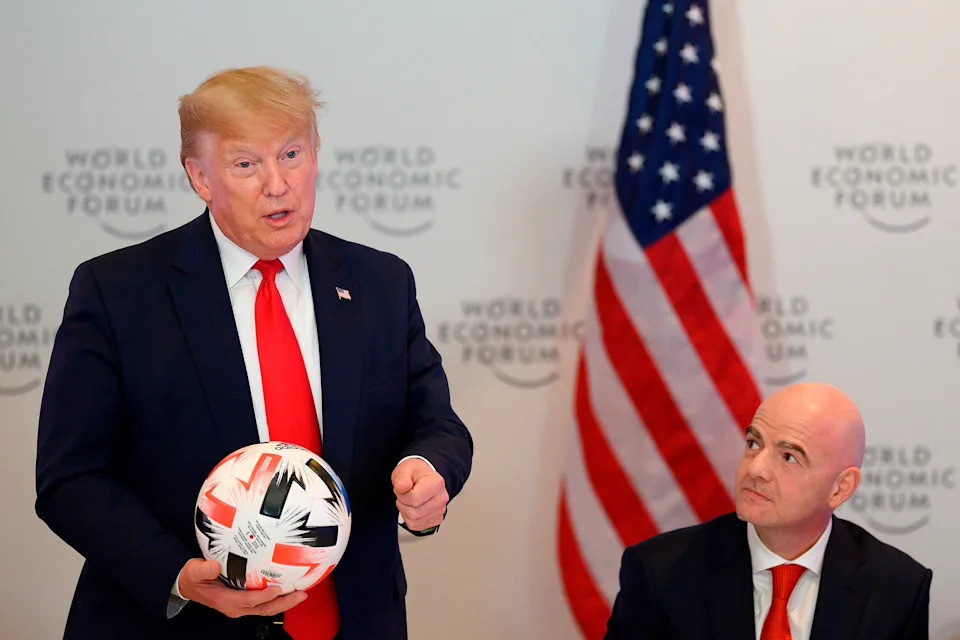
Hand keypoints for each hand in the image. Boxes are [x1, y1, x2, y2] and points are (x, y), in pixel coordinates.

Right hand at [177, 558, 306, 617]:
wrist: (189, 585)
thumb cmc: (193, 578)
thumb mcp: (194, 571)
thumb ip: (204, 569)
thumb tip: (215, 566)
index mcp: (226, 601)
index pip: (249, 601)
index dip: (265, 596)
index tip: (278, 588)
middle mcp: (237, 606)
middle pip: (265, 608)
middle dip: (284, 603)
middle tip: (301, 594)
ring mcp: (242, 605)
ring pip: (267, 607)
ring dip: (284, 601)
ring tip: (301, 592)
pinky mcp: (245, 600)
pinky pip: (264, 601)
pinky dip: (278, 596)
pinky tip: (288, 586)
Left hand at [391, 458, 448, 531]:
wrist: (423, 478)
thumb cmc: (415, 474)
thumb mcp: (405, 470)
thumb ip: (401, 478)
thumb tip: (401, 488)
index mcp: (436, 483)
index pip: (414, 499)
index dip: (402, 496)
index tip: (403, 489)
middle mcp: (441, 498)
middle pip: (414, 512)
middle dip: (403, 504)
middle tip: (405, 494)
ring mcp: (440, 510)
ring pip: (414, 521)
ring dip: (406, 511)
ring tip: (409, 500)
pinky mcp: (436, 519)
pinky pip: (416, 526)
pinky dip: (410, 518)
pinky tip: (413, 508)